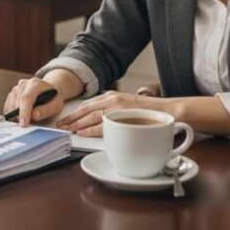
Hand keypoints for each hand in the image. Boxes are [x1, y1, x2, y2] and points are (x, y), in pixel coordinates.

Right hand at [2, 77, 64, 126]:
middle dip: (21, 116)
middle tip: (30, 122)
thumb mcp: (55, 106)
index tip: (23, 124)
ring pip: (10, 106)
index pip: (26, 98)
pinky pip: (7, 107)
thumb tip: (34, 115)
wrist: (49, 91)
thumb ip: (45, 110)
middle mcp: (24, 84)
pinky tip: (22, 115)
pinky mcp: (12, 93)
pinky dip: (12, 114)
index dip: (24, 112)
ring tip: (28, 117)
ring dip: (17, 115)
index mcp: (36, 84)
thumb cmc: (53, 99)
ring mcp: (16, 88)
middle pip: (17, 103)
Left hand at [56, 90, 173, 136]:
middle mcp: (113, 99)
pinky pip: (102, 124)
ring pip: (91, 116)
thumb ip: (113, 112)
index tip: (64, 119)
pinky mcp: (123, 116)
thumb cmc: (149, 113)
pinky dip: (90, 129)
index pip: (88, 104)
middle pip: (85, 109)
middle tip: (59, 125)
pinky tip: (81, 133)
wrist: (170, 110)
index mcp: (112, 96)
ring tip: (65, 130)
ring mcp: (118, 107)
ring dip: (76, 124)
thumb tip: (98, 122)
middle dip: (70, 118)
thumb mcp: (126, 108)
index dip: (74, 113)